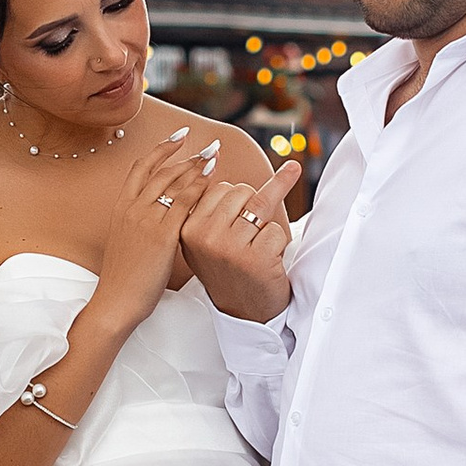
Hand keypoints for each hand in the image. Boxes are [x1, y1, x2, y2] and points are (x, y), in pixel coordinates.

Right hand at [92, 123, 213, 331]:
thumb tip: (156, 213)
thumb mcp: (126, 241)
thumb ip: (139, 222)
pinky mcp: (161, 235)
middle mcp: (132, 208)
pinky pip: (184, 203)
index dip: (161, 149)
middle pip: (161, 170)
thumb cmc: (124, 277)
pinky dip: (199, 187)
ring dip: (196, 165)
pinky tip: (213, 179)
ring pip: (174, 182)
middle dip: (186, 153)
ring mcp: (146, 220)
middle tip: (208, 144)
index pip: (141, 168)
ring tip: (214, 154)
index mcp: (121, 207)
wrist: (116, 300)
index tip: (179, 137)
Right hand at [176, 152, 295, 323]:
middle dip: (250, 209)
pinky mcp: (255, 257)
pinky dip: (278, 244)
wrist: (244, 313)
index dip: (234, 201)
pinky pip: (276, 229)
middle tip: (244, 239)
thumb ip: (204, 203)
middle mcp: (204, 236)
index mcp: (187, 228)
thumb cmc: (227, 270)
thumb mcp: (204, 238)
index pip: (218, 186)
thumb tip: (213, 152)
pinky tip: (265, 264)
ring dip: (264, 227)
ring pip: (259, 204)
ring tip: (254, 250)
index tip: (235, 210)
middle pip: (240, 190)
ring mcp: (229, 247)